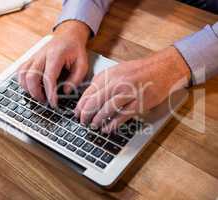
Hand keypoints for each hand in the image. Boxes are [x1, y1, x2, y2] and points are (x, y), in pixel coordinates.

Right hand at [17, 20, 89, 106]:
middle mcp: (42, 55)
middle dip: (36, 93)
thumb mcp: (83, 64)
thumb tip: (65, 92)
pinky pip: (20, 71)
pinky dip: (23, 81)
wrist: (68, 35)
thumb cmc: (75, 49)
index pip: (48, 77)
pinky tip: (31, 87)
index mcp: (56, 55)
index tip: (54, 103)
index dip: (50, 93)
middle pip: (31, 77)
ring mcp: (34, 56)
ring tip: (39, 95)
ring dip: (28, 88)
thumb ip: (76, 79)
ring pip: (22, 74)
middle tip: (45, 101)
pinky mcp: (31, 59)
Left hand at [75, 46, 190, 132]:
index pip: (88, 92)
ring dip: (97, 120)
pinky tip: (108, 128)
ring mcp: (128, 93)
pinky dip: (112, 124)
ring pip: (106, 110)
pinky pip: (121, 116)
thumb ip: (103, 82)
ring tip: (93, 126)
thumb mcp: (117, 70)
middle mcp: (117, 83)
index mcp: (109, 75)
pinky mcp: (139, 103)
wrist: (163, 68)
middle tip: (83, 121)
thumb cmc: (140, 70)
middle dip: (86, 115)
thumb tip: (89, 97)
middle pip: (94, 102)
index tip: (77, 112)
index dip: (81, 105)